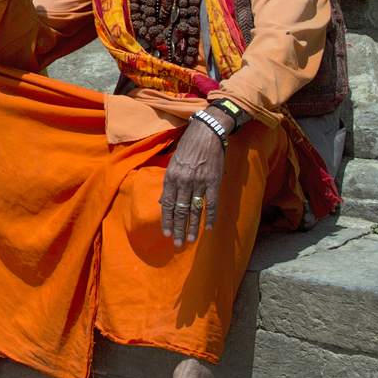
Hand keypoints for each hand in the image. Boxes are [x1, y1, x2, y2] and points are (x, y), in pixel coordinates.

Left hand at [159, 114, 226, 246]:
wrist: (206, 133)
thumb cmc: (188, 148)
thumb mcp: (173, 164)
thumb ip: (168, 185)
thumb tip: (163, 203)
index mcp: (171, 177)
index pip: (168, 204)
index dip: (167, 220)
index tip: (167, 234)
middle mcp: (183, 181)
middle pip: (180, 210)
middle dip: (179, 229)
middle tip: (178, 244)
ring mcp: (199, 182)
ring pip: (194, 210)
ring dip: (192, 227)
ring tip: (190, 240)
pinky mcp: (213, 181)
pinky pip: (211, 203)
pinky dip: (210, 217)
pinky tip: (208, 228)